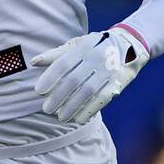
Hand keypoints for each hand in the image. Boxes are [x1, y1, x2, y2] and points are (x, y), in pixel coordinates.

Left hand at [31, 25, 149, 124]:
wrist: (130, 45)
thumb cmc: (95, 46)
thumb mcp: (77, 44)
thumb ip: (56, 54)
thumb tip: (33, 62)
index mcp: (83, 47)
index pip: (63, 64)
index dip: (50, 78)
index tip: (38, 91)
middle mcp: (96, 58)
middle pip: (73, 80)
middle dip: (58, 96)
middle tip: (47, 109)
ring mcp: (108, 71)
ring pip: (87, 91)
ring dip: (72, 106)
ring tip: (60, 117)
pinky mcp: (118, 82)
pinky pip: (103, 98)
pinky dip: (90, 109)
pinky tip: (78, 118)